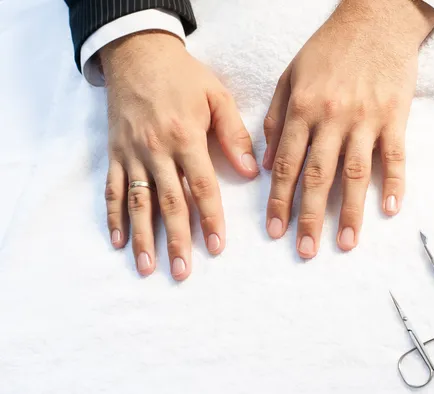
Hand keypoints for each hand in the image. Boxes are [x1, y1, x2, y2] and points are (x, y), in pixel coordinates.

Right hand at [102, 32, 258, 279]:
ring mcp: (131, 154)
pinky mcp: (114, 153)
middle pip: (169, 203)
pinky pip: (112, 189)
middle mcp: (156, 150)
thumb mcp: (217, 97)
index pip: (201, 187)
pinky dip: (113, 217)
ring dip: (143, 237)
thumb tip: (251, 171)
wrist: (138, 54)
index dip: (211, 219)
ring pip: (137, 202)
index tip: (216, 248)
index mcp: (186, 137)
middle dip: (176, 240)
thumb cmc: (184, 76)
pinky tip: (119, 242)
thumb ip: (234, 135)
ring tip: (148, 267)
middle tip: (183, 272)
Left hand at [262, 0, 433, 257]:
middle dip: (310, 217)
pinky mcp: (395, 117)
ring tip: (345, 243)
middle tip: (305, 250)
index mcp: (302, 109)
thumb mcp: (289, 77)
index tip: (275, 230)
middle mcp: (332, 118)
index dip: (279, 200)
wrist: (374, 20)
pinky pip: (396, 155)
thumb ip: (275, 119)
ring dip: (350, 211)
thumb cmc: (328, 50)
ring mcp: (366, 119)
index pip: (286, 164)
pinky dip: (395, 183)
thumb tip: (265, 161)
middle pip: (319, 176)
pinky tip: (390, 209)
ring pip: (356, 173)